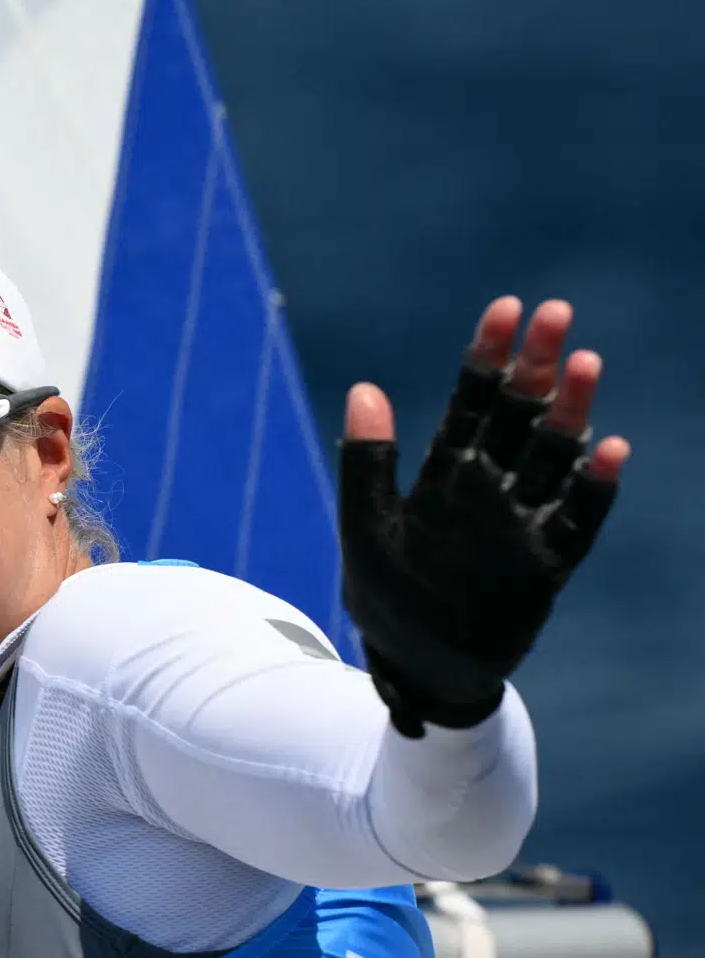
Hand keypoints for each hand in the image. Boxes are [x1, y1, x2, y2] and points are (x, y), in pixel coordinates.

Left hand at [338, 297, 629, 737]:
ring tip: (585, 363)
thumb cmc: (385, 597)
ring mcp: (522, 523)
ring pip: (554, 456)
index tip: (506, 307)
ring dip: (570, 412)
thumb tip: (365, 387)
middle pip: (519, 415)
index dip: (488, 355)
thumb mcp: (366, 527)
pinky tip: (612, 451)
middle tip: (556, 314)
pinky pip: (579, 521)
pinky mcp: (547, 565)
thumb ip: (366, 462)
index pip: (470, 402)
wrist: (416, 670)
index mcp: (445, 472)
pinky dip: (596, 488)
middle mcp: (490, 488)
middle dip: (537, 366)